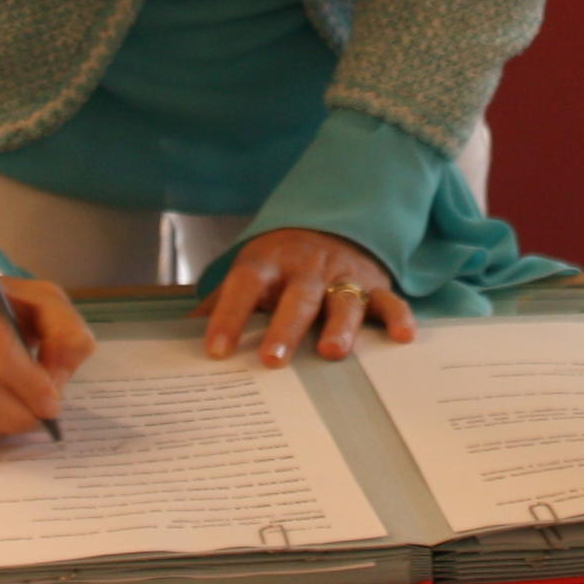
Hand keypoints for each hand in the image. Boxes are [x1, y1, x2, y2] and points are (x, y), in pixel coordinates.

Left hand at [198, 228, 416, 366]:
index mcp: (268, 263)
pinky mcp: (374, 284)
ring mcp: (342, 276)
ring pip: (343, 300)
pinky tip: (403, 336)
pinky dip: (398, 316)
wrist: (333, 223)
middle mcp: (306, 268)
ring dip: (339, 326)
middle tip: (271, 360)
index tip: (214, 350)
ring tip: (332, 353)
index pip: (243, 286)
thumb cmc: (283, 262)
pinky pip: (389, 300)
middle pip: (295, 297)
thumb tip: (181, 334)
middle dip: (284, 328)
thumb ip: (223, 300)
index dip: (228, 315)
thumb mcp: (251, 270)